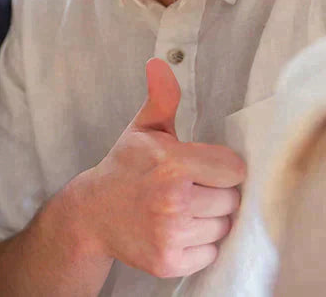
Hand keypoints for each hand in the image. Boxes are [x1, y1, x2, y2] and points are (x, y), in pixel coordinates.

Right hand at [75, 59, 245, 277]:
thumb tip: (160, 63)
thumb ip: (161, 99)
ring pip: (222, 227)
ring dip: (209, 220)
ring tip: (181, 210)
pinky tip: (176, 230)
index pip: (234, 169)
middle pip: (231, 200)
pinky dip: (199, 245)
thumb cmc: (125, 168)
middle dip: (215, 194)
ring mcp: (170, 234)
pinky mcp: (169, 261)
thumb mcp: (141, 131)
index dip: (221, 167)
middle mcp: (172, 201)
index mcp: (171, 164)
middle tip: (189, 190)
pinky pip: (210, 252)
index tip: (202, 167)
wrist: (92, 214)